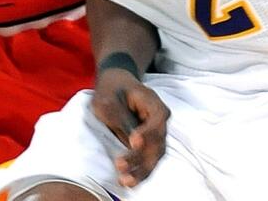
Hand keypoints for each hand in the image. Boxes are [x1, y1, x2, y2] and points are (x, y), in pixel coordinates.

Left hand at [90, 68, 169, 187]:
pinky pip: (147, 161)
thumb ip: (118, 115)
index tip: (133, 141)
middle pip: (157, 142)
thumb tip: (129, 138)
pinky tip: (127, 180)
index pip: (157, 119)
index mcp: (153, 103)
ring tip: (125, 180)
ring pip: (154, 157)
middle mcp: (159, 121)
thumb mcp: (108, 98)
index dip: (148, 132)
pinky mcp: (147, 146)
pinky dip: (139, 171)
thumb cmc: (111, 89)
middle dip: (141, 157)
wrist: (114, 86)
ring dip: (141, 170)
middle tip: (121, 165)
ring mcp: (155, 135)